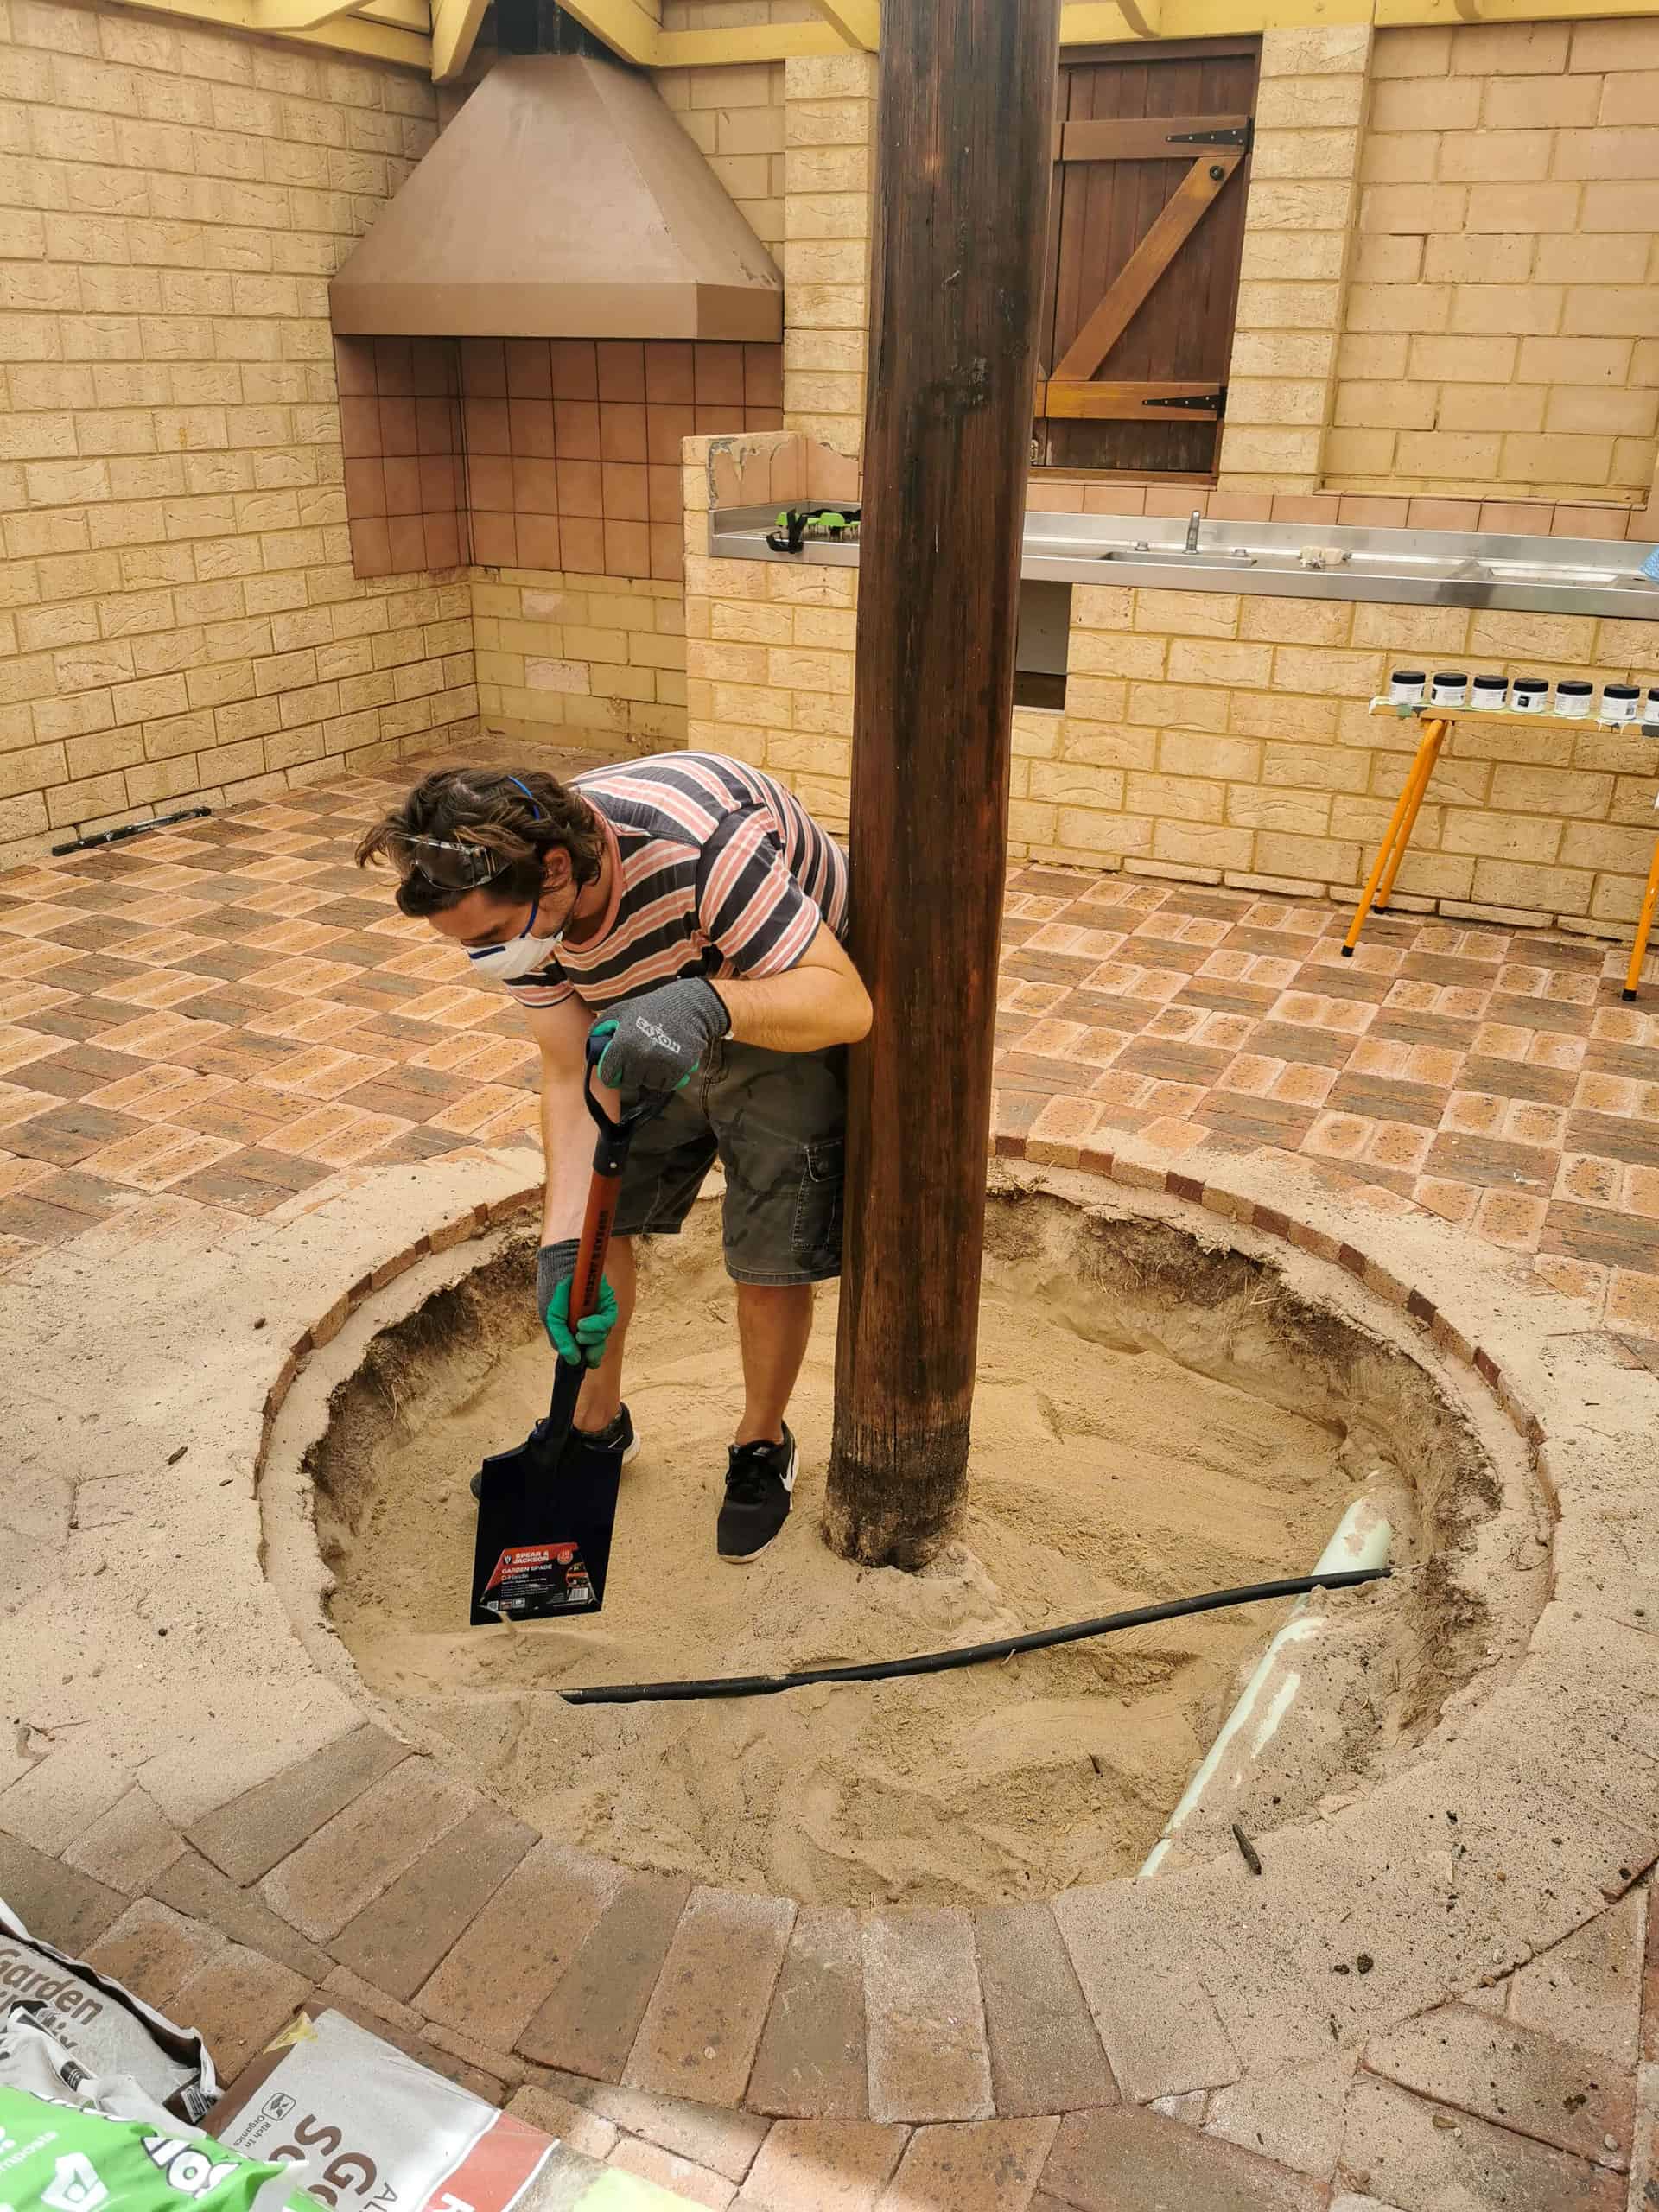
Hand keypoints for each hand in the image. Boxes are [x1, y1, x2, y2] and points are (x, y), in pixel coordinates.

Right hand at [538, 1239, 615, 1368]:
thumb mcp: (552, 1317)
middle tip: (585, 1354)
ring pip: (602, 1335)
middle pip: (596, 1346)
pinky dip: (597, 1326)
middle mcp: (587, 1321)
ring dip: (593, 1339)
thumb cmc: (554, 1287)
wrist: (564, 1260)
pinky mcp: (607, 1302)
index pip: (582, 1350)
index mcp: (572, 1327)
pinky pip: (608, 1319)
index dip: (584, 1358)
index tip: (580, 1362)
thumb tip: (574, 1360)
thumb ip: (561, 1339)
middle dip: (592, 1352)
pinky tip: (584, 1325)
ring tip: (581, 1332)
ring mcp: (598, 1312)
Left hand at [592, 976, 728, 1094]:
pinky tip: (669, 1063)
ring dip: (652, 1076)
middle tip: (641, 1060)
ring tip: (657, 1057)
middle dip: (634, 1073)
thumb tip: (592, 1046)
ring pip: (649, 1085)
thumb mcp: (621, 1010)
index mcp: (622, 1043)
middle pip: (630, 1082)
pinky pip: (667, 1086)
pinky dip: (667, 1078)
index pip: (607, 1075)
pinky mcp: (679, 1069)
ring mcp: (660, 1064)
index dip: (612, 1074)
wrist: (688, 1006)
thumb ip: (601, 1027)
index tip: (617, 1071)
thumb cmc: (651, 1008)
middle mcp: (639, 1056)